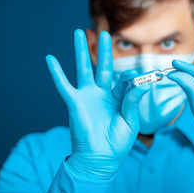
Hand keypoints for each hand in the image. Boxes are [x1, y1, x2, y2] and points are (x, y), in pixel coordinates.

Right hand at [45, 29, 149, 181]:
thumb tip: (141, 81)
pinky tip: (50, 58)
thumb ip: (133, 100)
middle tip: (104, 33)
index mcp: (118, 98)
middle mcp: (102, 94)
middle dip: (104, 50)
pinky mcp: (75, 102)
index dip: (133, 77)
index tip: (143, 77)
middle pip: (103, 66)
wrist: (100, 160)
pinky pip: (63, 85)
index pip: (125, 80)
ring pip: (83, 68)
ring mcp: (87, 96)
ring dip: (81, 51)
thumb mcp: (130, 120)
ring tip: (79, 32)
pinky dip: (56, 72)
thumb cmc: (117, 143)